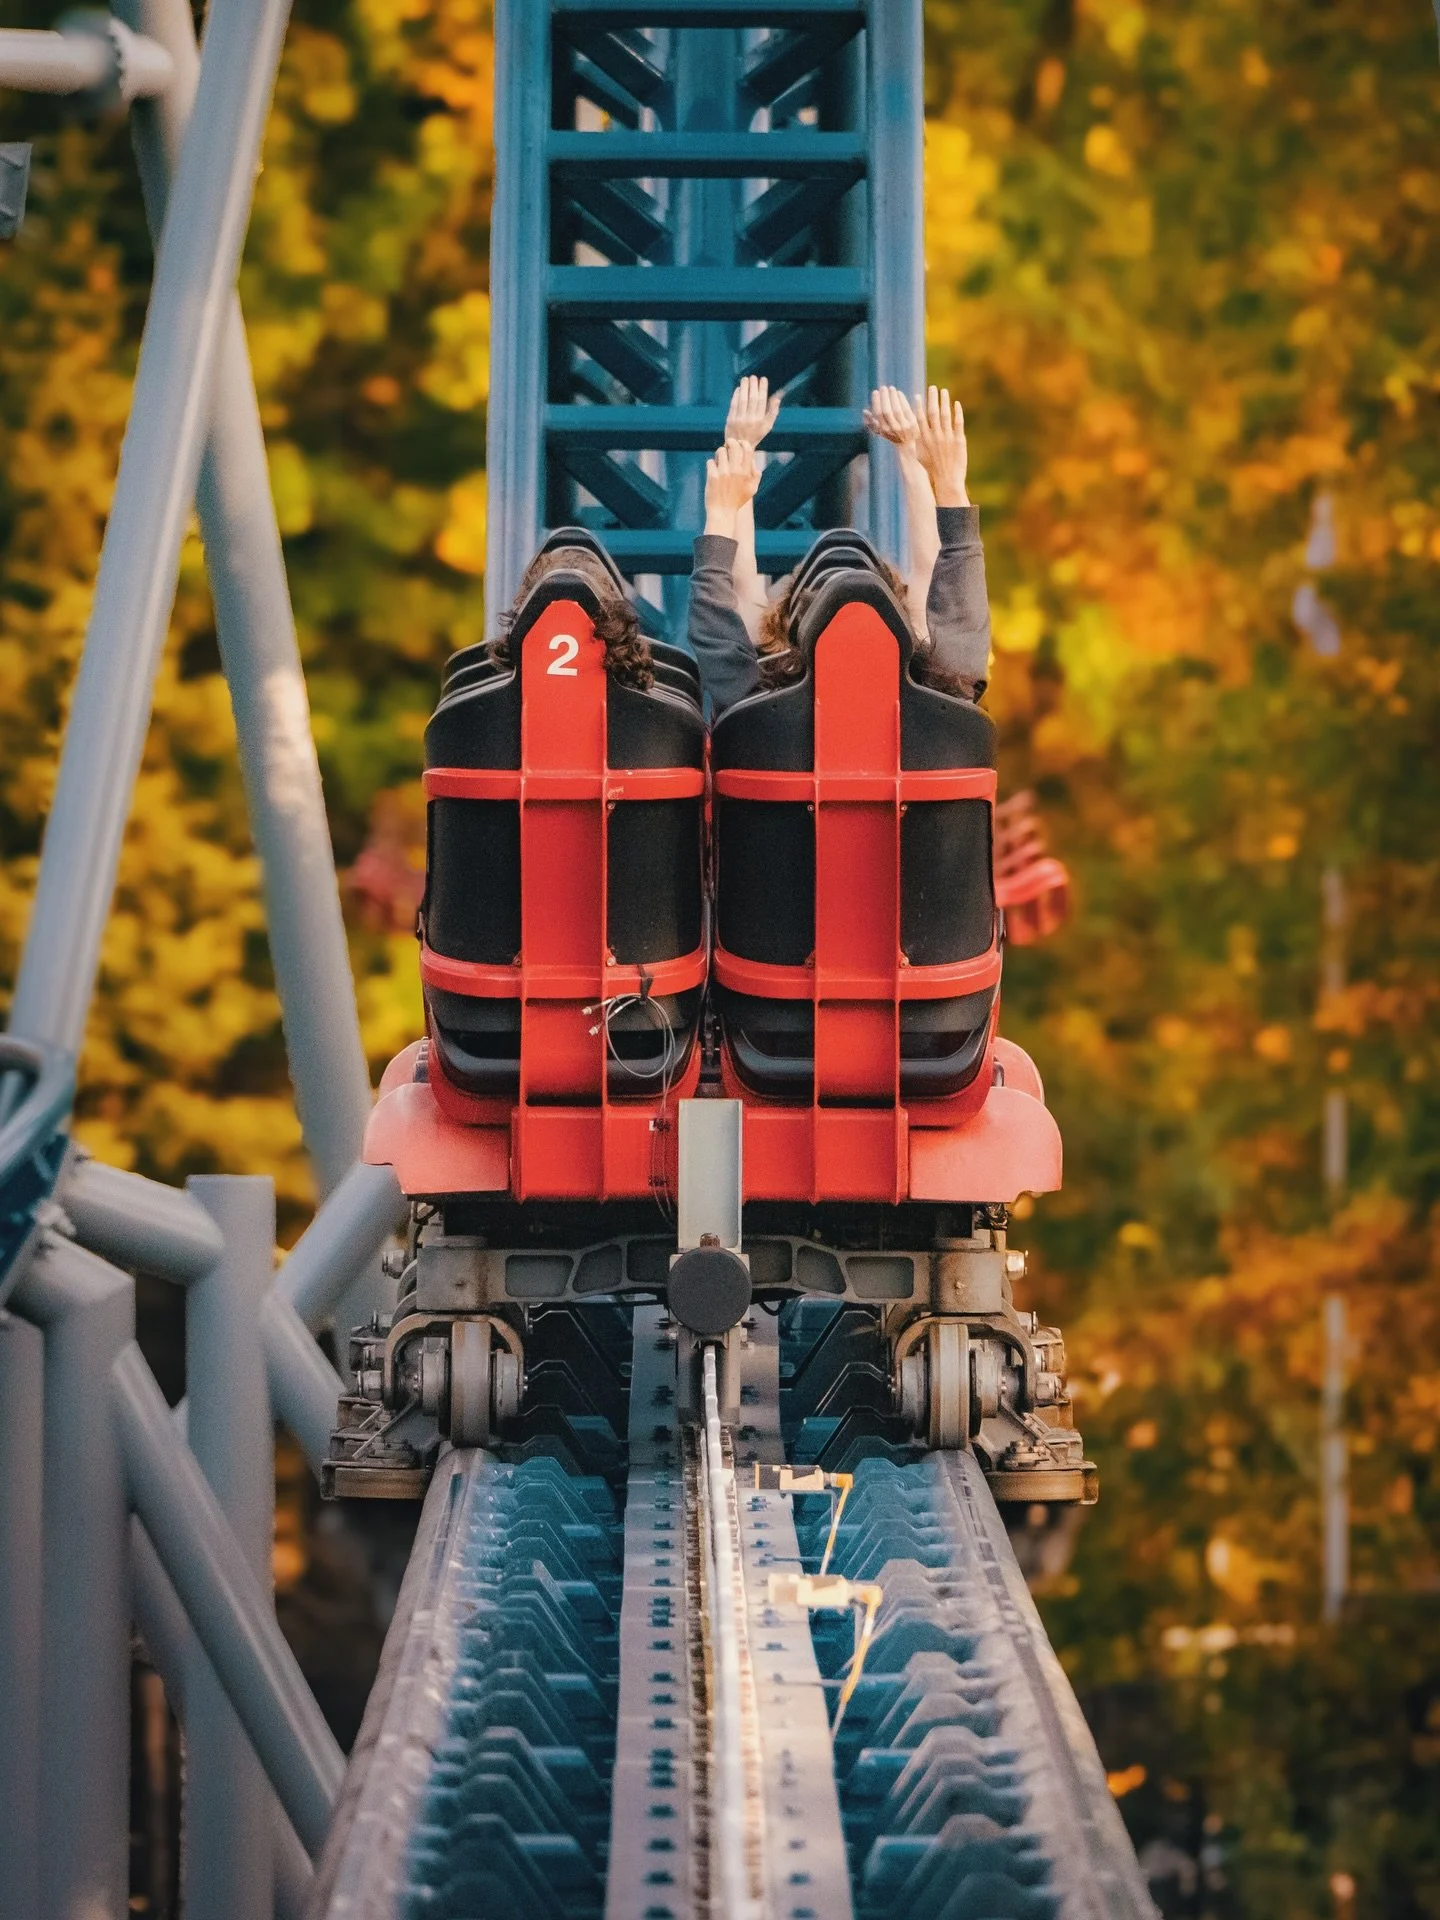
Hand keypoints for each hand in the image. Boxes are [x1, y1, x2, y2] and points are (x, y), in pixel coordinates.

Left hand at [704, 439, 760, 537]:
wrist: (722, 513)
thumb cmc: (736, 501)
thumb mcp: (752, 489)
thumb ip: (756, 475)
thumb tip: (752, 460)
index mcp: (746, 473)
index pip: (747, 449)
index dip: (742, 443)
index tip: (738, 444)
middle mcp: (736, 471)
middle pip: (733, 446)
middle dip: (729, 443)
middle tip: (726, 447)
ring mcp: (724, 473)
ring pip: (720, 451)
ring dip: (718, 455)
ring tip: (718, 462)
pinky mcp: (712, 477)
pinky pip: (710, 462)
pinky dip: (711, 465)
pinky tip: (712, 472)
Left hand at [724, 375, 780, 451]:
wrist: (739, 446)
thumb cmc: (756, 434)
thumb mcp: (767, 426)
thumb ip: (773, 411)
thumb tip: (778, 397)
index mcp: (760, 420)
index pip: (762, 401)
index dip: (762, 388)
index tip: (763, 379)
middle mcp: (750, 419)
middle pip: (752, 399)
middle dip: (753, 386)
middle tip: (754, 377)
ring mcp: (739, 419)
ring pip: (742, 400)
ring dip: (744, 388)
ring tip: (746, 379)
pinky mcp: (730, 420)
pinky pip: (733, 404)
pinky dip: (736, 395)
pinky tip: (739, 388)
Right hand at [863, 384, 919, 456]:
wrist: (910, 447)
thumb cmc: (895, 437)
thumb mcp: (882, 432)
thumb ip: (873, 424)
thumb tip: (864, 411)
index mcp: (884, 430)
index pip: (878, 414)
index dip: (876, 402)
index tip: (875, 391)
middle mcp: (893, 429)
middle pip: (887, 411)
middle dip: (885, 398)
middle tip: (883, 388)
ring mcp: (904, 427)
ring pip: (897, 409)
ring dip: (893, 397)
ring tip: (891, 388)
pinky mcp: (913, 423)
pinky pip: (907, 409)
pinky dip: (902, 400)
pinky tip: (899, 393)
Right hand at [912, 385, 969, 507]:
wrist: (947, 480)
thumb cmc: (933, 470)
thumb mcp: (921, 456)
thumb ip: (918, 442)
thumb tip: (912, 434)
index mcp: (924, 439)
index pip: (920, 418)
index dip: (919, 406)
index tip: (919, 395)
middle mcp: (934, 436)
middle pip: (932, 412)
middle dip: (932, 398)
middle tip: (932, 387)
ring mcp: (947, 437)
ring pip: (945, 414)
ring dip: (944, 401)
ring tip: (944, 391)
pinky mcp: (959, 440)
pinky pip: (958, 422)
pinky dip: (957, 412)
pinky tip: (956, 404)